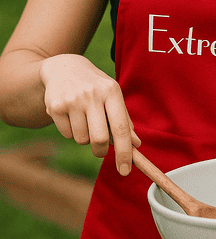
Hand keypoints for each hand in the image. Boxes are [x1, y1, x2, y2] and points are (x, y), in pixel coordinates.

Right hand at [40, 54, 140, 174]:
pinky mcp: (55, 106)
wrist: (64, 67)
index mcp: (111, 91)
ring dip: (84, 137)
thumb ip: (124, 119)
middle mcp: (92, 94)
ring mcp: (72, 100)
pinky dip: (70, 131)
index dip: (125, 152)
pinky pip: (66, 134)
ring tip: (83, 119)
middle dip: (101, 150)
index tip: (126, 171)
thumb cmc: (95, 86)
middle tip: (101, 149)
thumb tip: (136, 144)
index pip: (121, 127)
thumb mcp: (112, 95)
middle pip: (100, 139)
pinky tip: (71, 115)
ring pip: (82, 139)